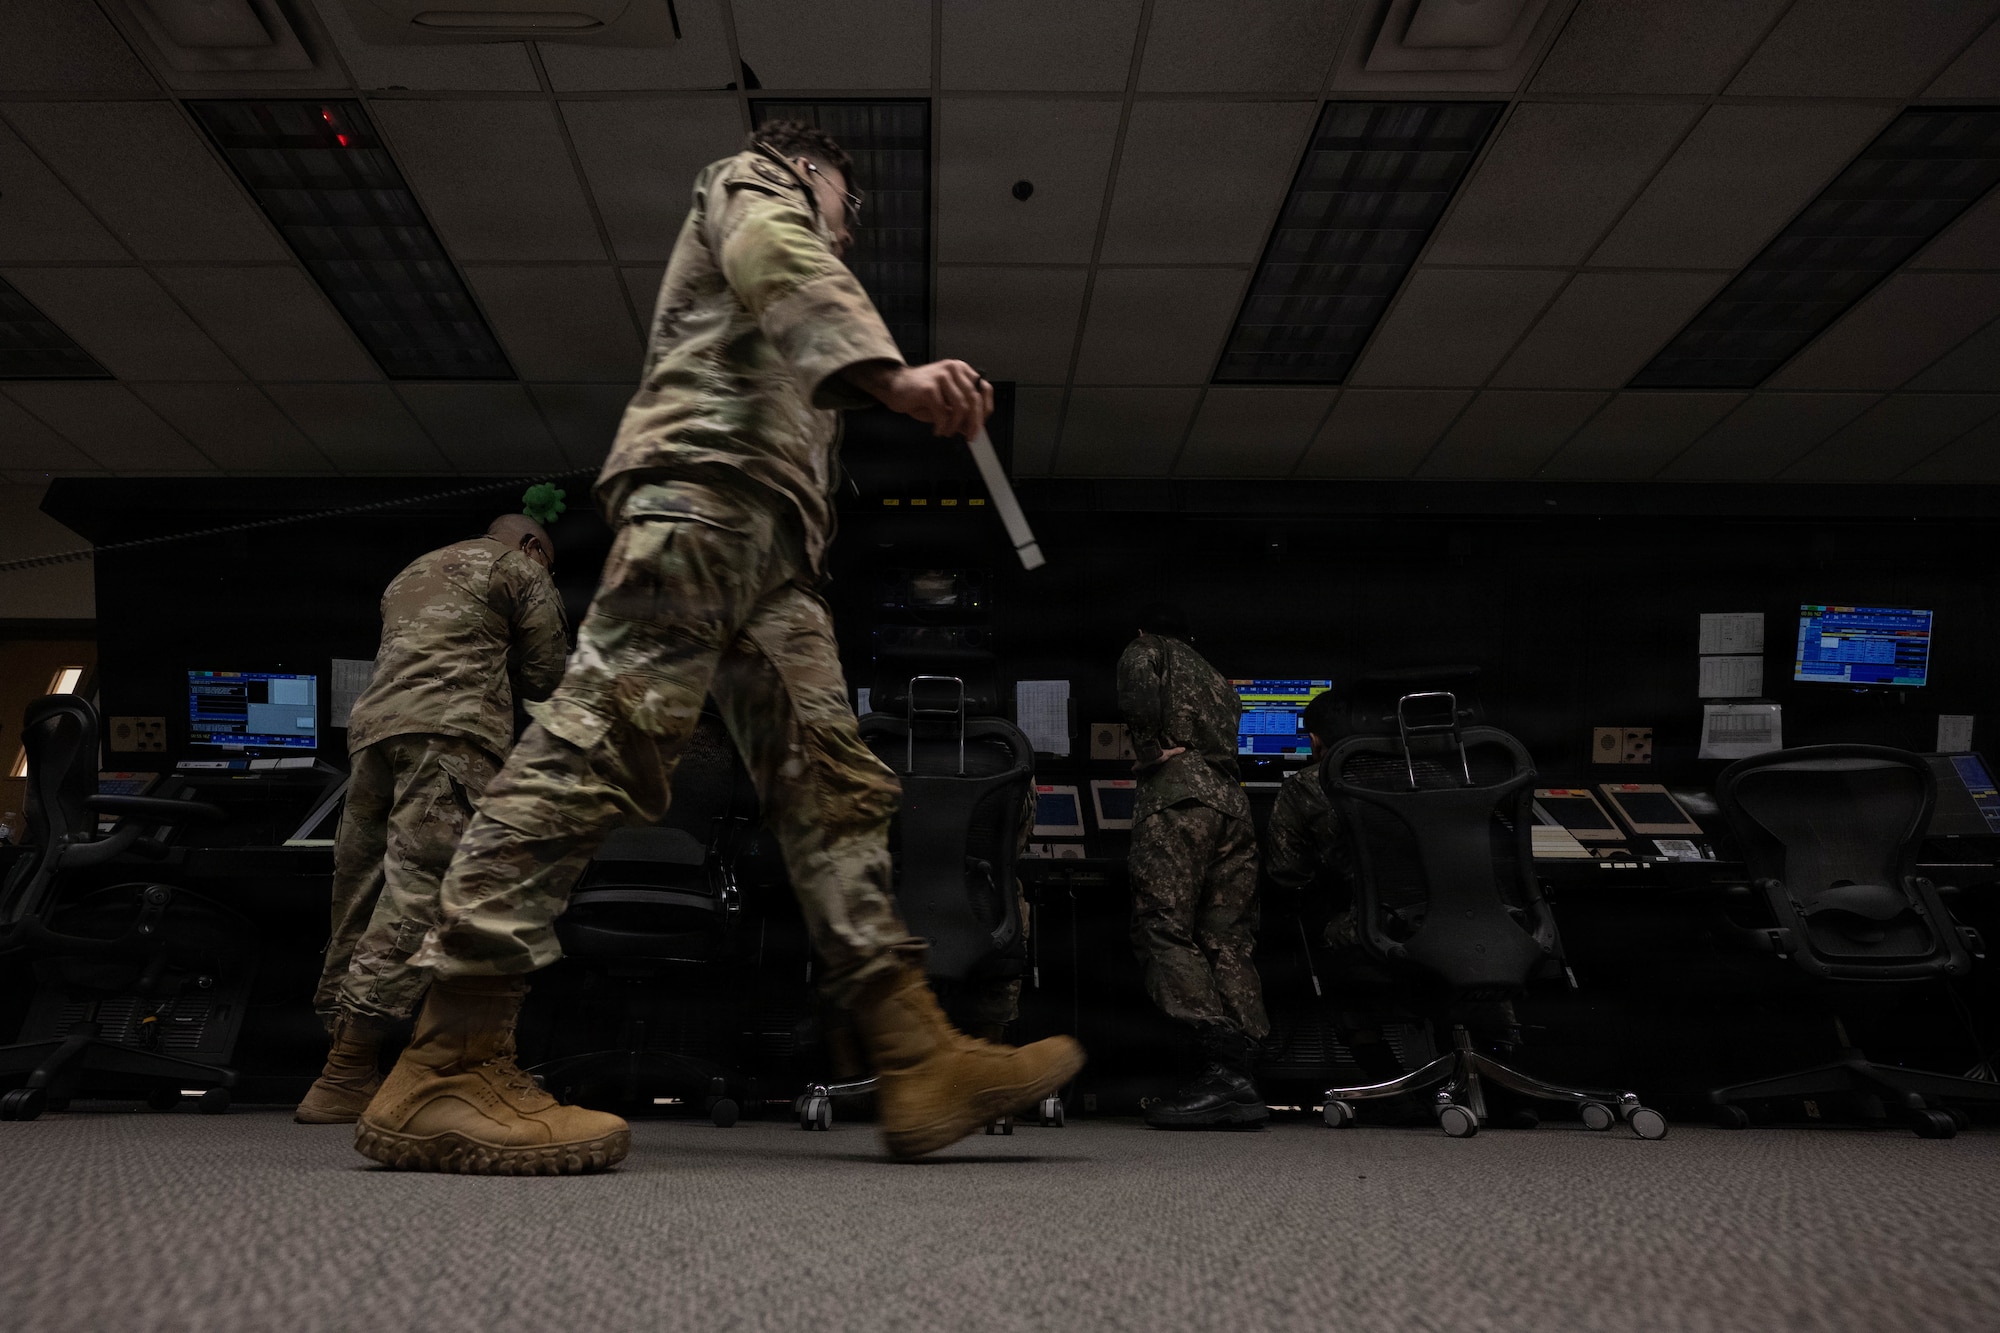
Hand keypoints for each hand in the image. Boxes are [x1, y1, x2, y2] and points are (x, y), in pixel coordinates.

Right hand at [845, 359, 992, 439]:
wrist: (893, 386)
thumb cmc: (919, 394)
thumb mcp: (944, 402)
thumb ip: (959, 412)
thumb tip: (972, 428)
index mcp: (961, 370)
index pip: (984, 389)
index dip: (986, 410)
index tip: (982, 425)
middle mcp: (953, 369)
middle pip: (974, 399)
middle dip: (974, 423)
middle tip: (970, 436)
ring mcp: (941, 376)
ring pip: (961, 407)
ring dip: (955, 426)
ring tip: (948, 432)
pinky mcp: (929, 387)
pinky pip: (942, 412)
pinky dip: (942, 425)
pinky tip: (937, 429)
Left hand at [1132, 746, 1184, 773]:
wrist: (1149, 755)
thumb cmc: (1158, 754)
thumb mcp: (1168, 753)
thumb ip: (1175, 751)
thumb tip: (1184, 748)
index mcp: (1152, 759)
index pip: (1151, 762)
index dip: (1151, 765)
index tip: (1153, 767)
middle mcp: (1146, 762)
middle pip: (1144, 766)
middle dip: (1145, 769)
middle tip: (1148, 774)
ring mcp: (1140, 764)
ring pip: (1138, 768)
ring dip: (1139, 771)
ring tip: (1142, 778)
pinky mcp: (1136, 767)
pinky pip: (1133, 771)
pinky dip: (1135, 773)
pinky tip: (1136, 776)